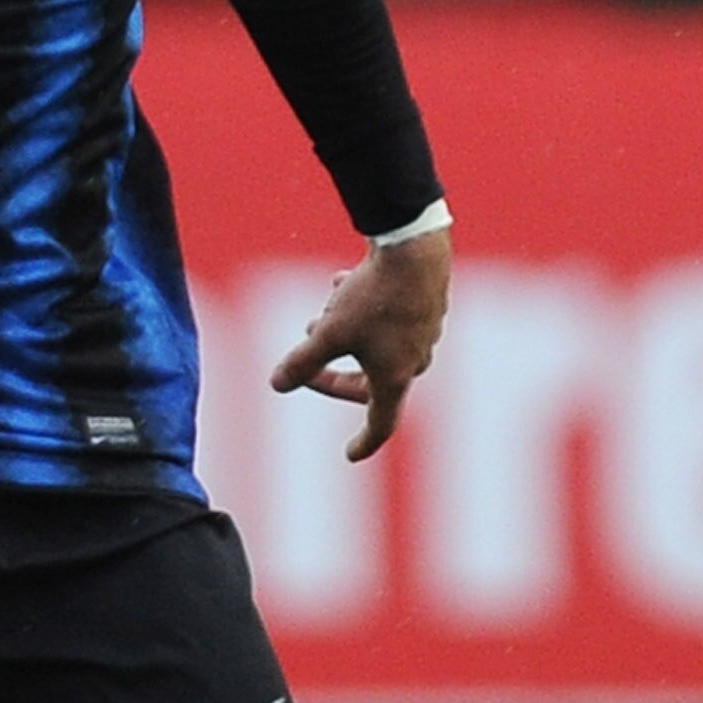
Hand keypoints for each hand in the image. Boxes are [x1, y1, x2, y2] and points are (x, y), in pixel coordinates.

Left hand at [268, 229, 450, 462]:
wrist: (415, 248)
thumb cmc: (374, 298)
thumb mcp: (329, 332)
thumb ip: (302, 361)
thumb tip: (277, 384)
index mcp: (395, 378)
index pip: (380, 424)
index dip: (363, 442)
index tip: (350, 454)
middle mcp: (414, 360)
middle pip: (371, 383)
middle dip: (335, 375)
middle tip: (307, 363)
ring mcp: (424, 333)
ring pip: (376, 345)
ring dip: (344, 337)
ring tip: (319, 317)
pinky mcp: (425, 305)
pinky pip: (387, 318)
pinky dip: (361, 310)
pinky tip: (340, 283)